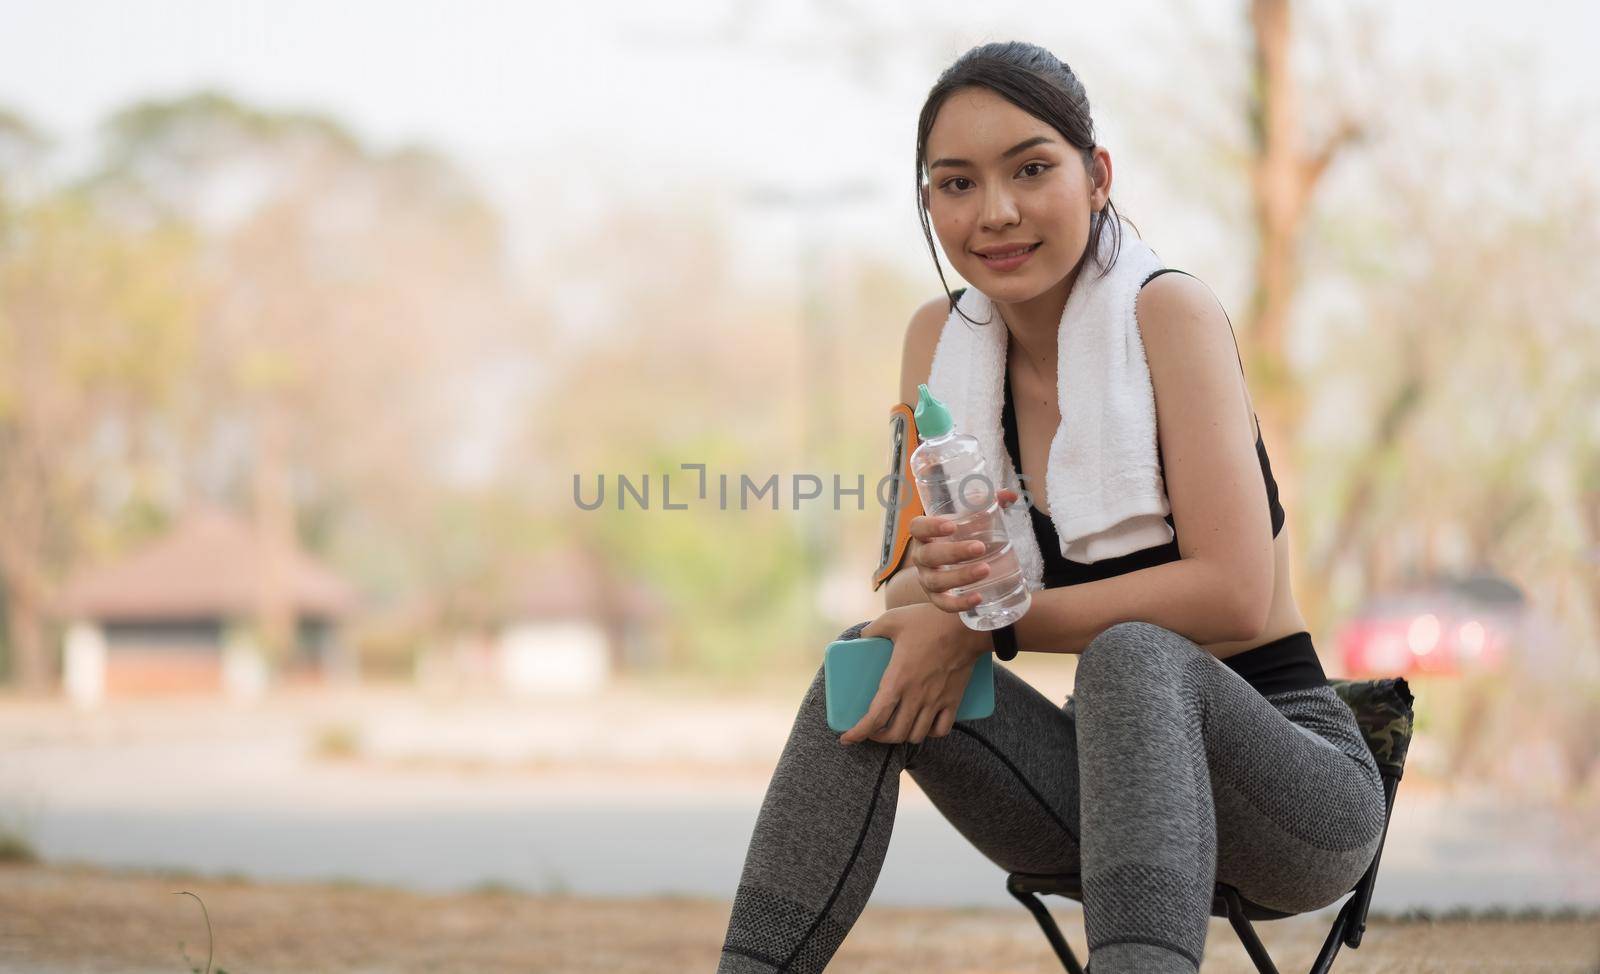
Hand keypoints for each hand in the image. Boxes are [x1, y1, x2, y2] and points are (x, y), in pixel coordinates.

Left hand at [838, 603, 989, 746]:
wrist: (967, 627)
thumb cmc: (929, 621)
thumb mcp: (893, 619)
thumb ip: (873, 629)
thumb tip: (862, 636)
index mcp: (897, 680)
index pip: (875, 717)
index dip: (859, 733)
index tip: (847, 738)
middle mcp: (916, 696)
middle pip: (894, 733)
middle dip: (878, 738)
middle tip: (872, 732)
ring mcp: (936, 701)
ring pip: (916, 735)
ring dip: (903, 737)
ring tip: (896, 729)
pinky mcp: (953, 701)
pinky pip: (941, 729)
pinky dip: (930, 733)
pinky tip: (924, 726)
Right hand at [910, 487, 1021, 614]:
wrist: (945, 567)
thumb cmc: (958, 537)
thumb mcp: (968, 521)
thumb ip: (987, 505)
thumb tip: (1010, 495)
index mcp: (924, 534)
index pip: (917, 528)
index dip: (931, 526)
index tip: (952, 525)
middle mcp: (921, 557)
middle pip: (930, 556)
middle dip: (954, 552)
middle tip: (980, 547)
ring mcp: (927, 579)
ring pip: (937, 581)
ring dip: (960, 576)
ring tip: (985, 570)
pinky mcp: (936, 598)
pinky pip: (944, 604)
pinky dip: (960, 603)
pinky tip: (978, 598)